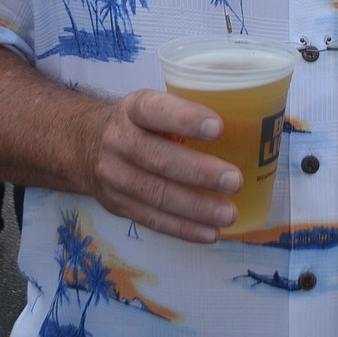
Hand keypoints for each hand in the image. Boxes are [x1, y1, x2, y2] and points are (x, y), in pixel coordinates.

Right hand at [88, 88, 241, 243]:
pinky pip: (152, 220)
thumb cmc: (138, 122)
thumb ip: (185, 110)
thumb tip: (252, 119)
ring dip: (196, 208)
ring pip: (157, 195)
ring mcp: (114, 176)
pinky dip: (183, 229)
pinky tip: (210, 233)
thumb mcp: (151, 103)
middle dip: (199, 172)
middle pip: (159, 159)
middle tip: (234, 181)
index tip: (219, 127)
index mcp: (132, 109)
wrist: (85, 145)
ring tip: (228, 214)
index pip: (156, 110)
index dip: (186, 119)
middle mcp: (118, 141)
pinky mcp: (118, 205)